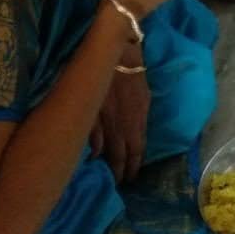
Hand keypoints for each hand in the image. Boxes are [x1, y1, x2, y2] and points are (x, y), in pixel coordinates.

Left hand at [92, 62, 149, 182]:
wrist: (122, 51)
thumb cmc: (98, 76)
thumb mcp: (88, 102)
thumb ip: (93, 130)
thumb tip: (97, 154)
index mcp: (116, 124)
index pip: (120, 155)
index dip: (120, 170)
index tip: (118, 182)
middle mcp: (131, 122)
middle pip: (134, 151)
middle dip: (132, 167)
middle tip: (128, 180)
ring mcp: (141, 112)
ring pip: (142, 140)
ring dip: (138, 155)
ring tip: (135, 166)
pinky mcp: (146, 102)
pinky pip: (145, 127)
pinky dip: (141, 139)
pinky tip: (138, 142)